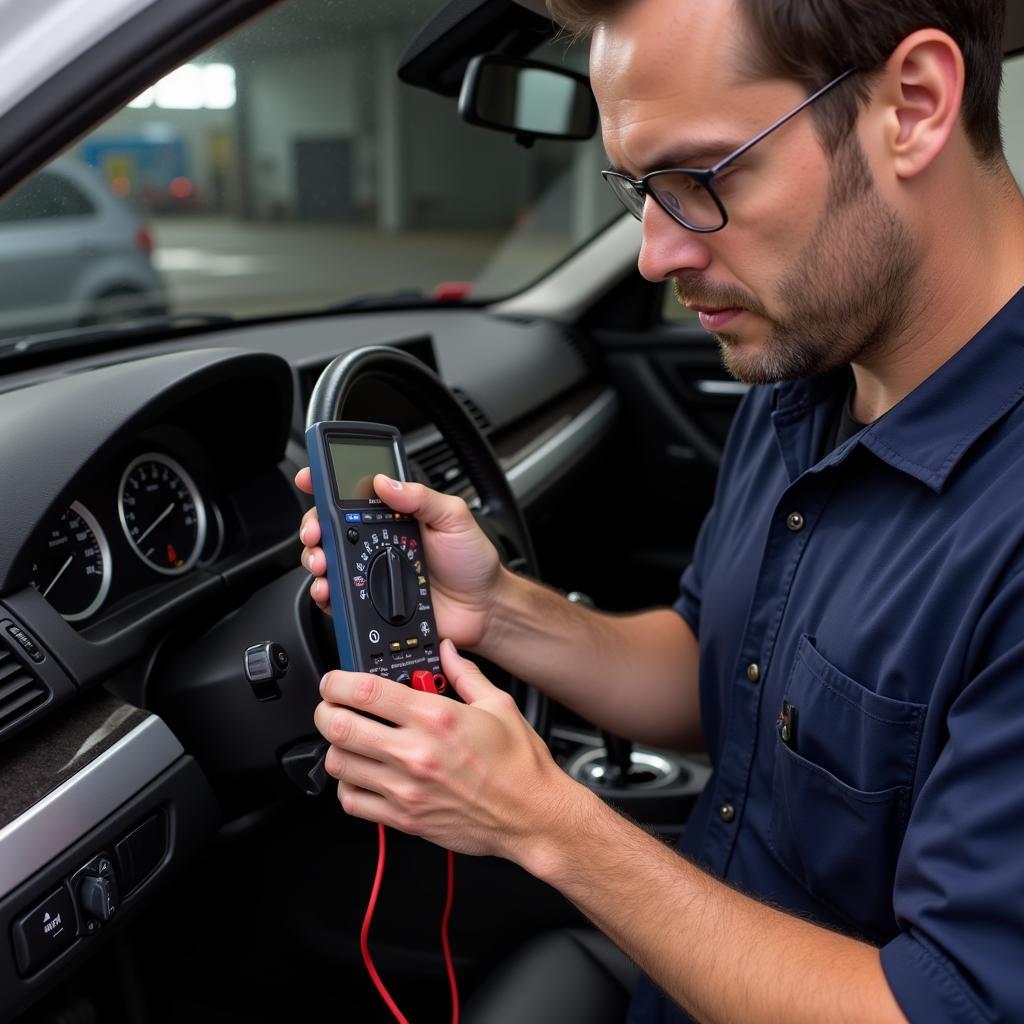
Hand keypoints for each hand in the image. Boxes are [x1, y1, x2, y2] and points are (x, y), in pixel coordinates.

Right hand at [295, 468, 502, 649]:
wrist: (483, 609)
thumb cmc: (472, 562)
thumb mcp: (453, 517)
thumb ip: (420, 497)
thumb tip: (383, 481)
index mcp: (394, 515)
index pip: (352, 494)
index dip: (326, 483)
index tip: (310, 477)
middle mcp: (377, 541)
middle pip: (329, 528)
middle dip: (312, 526)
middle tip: (316, 532)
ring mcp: (371, 572)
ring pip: (327, 561)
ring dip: (315, 559)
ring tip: (323, 562)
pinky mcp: (369, 603)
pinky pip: (337, 597)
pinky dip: (325, 594)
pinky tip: (329, 589)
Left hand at [313, 640, 573, 859]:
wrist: (533, 816)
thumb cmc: (520, 766)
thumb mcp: (498, 705)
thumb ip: (464, 674)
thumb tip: (447, 652)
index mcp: (436, 718)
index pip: (365, 691)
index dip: (337, 681)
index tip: (335, 680)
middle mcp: (415, 752)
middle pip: (340, 726)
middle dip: (326, 711)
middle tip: (332, 707)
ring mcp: (406, 788)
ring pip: (339, 764)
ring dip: (337, 747)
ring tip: (349, 739)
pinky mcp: (405, 818)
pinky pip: (352, 802)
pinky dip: (347, 786)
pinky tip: (361, 775)